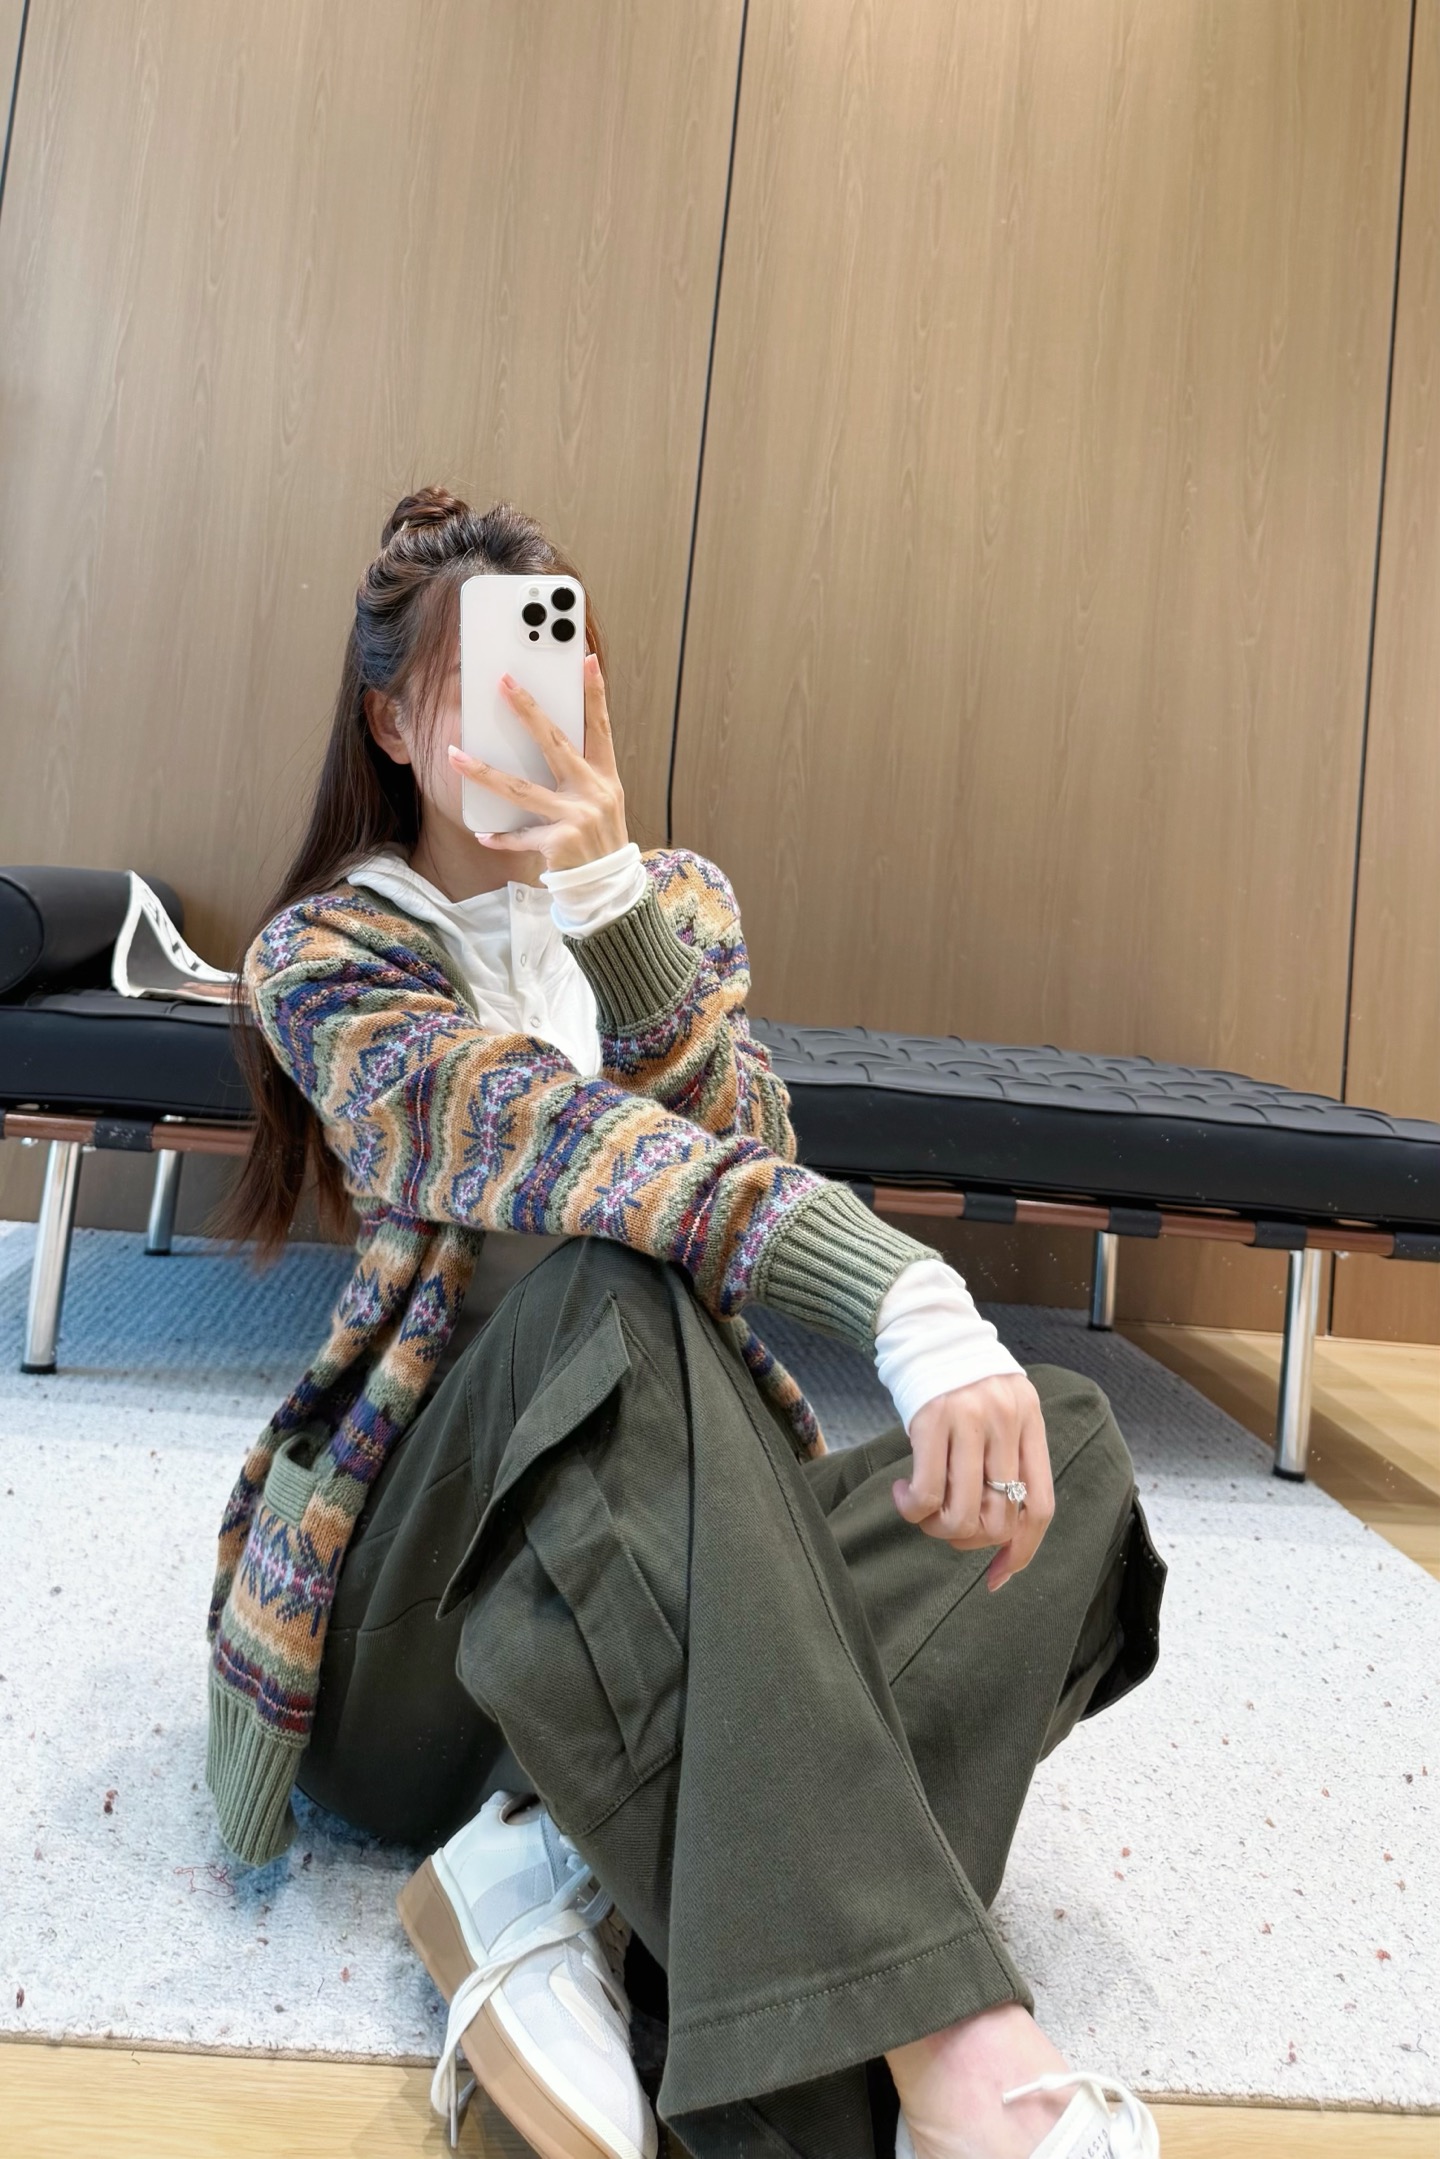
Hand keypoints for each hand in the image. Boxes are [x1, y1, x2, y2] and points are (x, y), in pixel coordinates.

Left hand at [447, 652, 628, 870]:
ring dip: (483, 772)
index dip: (595, 694)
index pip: (600, 728)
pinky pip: (520, 836)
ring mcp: (576, 818)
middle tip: (504, 682)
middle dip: (528, 710)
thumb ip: (580, 774)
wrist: (608, 890)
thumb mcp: (602, 803)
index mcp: (605, 778)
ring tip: (454, 756)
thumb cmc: (599, 841)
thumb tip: (548, 741)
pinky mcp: (558, 843)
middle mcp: (593, 793)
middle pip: (555, 743)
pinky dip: (501, 837)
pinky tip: (482, 833)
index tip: (586, 660)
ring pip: (520, 790)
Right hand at [891, 1372, 1054, 1590]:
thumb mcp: (1002, 1409)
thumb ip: (1007, 1456)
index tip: (998, 1577)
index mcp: (1031, 1423)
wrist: (926, 1326)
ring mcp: (971, 1420)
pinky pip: (927, 1492)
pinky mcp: (932, 1419)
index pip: (1040, 1507)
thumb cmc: (961, 1377)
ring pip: (962, 1513)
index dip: (1021, 1552)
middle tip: (946, 1527)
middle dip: (969, 1540)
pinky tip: (902, 1494)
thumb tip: (999, 1528)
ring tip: (922, 1512)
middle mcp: (1007, 1422)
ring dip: (937, 1529)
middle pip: (1000, 1518)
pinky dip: (912, 1508)